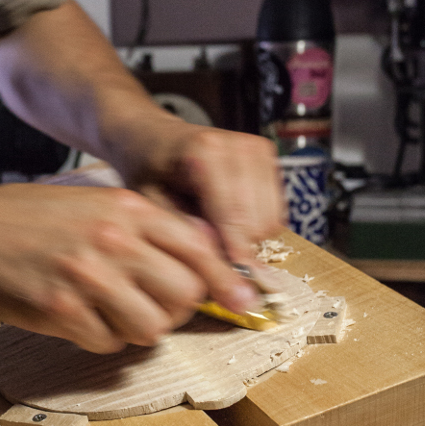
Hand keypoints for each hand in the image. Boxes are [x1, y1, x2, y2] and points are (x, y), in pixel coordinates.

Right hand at [0, 182, 237, 352]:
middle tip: (156, 306)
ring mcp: (87, 276)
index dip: (225, 279)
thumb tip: (203, 257)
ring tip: (115, 314)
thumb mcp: (96, 201)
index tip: (241, 299)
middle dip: (178, 309)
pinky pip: (108, 342)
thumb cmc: (30, 218)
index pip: (200, 248)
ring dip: (140, 328)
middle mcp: (113, 239)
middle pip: (185, 293)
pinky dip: (102, 339)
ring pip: (152, 326)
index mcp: (127, 208)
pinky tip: (82, 319)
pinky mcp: (62, 310)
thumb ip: (145, 225)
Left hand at [115, 115, 285, 306]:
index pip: (232, 215)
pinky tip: (228, 222)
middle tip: (213, 260)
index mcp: (205, 150)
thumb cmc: (147, 169)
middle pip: (258, 221)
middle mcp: (239, 145)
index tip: (237, 289)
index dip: (236, 256)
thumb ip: (183, 232)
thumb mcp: (149, 204)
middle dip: (240, 249)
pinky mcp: (269, 157)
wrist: (153, 136)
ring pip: (272, 220)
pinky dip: (257, 226)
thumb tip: (218, 262)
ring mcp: (258, 149)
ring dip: (249, 238)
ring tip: (214, 234)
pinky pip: (277, 212)